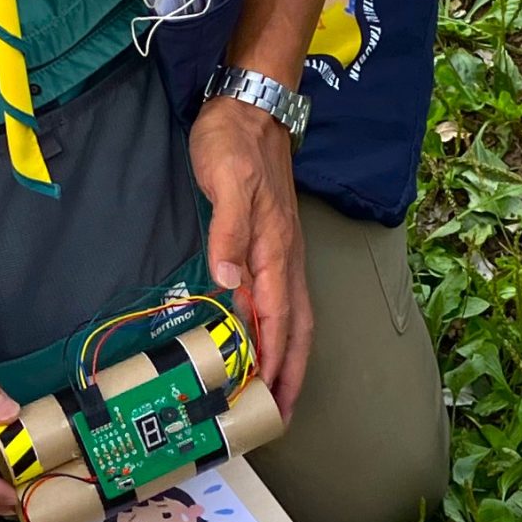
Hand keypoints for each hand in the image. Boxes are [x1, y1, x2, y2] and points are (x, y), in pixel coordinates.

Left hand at [190, 96, 312, 415]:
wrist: (250, 105)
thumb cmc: (233, 143)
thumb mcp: (225, 184)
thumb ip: (228, 234)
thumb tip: (230, 285)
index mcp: (274, 250)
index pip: (277, 320)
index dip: (274, 363)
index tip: (268, 399)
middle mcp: (285, 259)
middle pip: (297, 330)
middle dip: (293, 375)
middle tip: (282, 415)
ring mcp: (283, 253)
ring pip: (294, 318)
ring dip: (290, 358)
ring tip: (279, 392)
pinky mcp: (274, 244)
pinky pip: (282, 300)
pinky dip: (279, 330)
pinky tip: (265, 340)